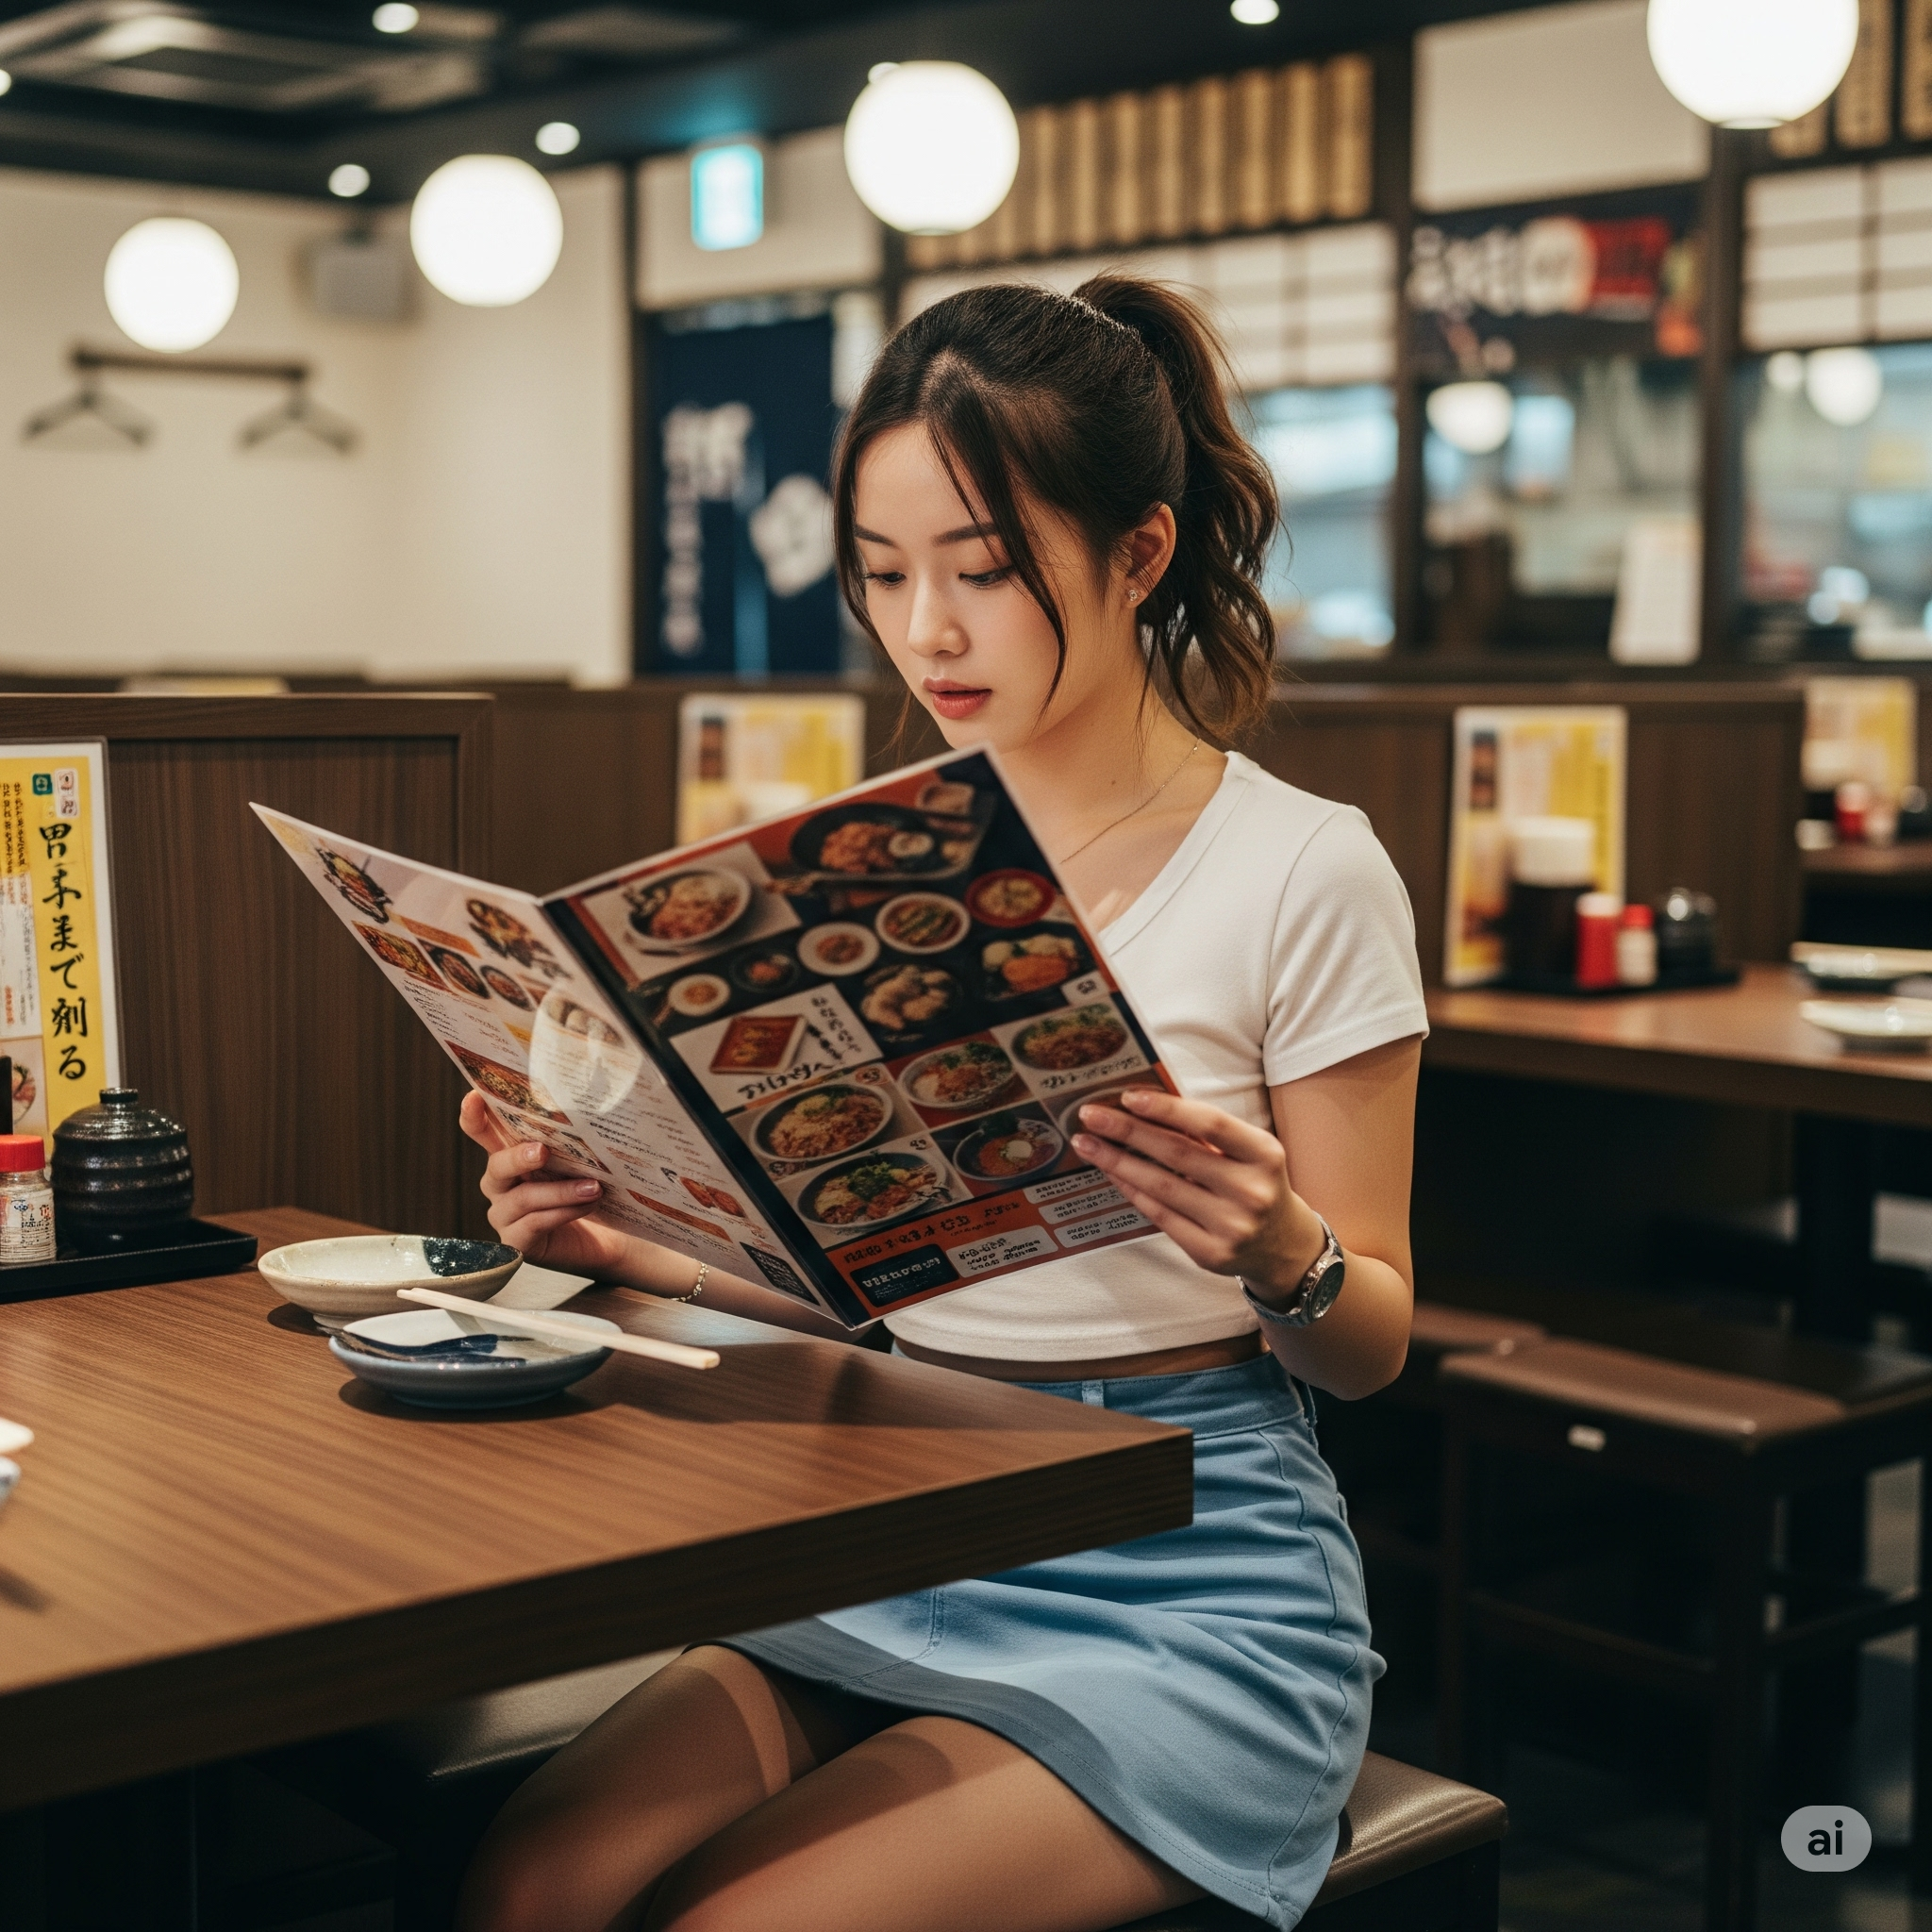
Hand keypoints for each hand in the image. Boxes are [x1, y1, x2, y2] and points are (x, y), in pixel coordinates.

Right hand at [460, 1092, 640, 1278]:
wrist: (606, 1237)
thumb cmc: (588, 1190)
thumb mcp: (581, 1161)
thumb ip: (573, 1141)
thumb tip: (591, 1114)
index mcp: (510, 1157)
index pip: (484, 1134)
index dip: (474, 1118)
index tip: (473, 1098)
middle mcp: (500, 1185)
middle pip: (497, 1166)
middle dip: (519, 1157)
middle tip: (543, 1151)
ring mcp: (504, 1215)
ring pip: (523, 1198)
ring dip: (560, 1191)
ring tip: (593, 1187)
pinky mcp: (517, 1242)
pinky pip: (534, 1224)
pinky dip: (563, 1212)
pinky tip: (587, 1206)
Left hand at [1071, 1087, 1326, 1300]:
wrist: (1282, 1245)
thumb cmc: (1254, 1183)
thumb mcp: (1247, 1153)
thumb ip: (1206, 1133)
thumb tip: (1142, 1107)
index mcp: (1265, 1155)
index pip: (1210, 1123)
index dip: (1166, 1108)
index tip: (1126, 1096)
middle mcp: (1251, 1191)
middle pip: (1177, 1153)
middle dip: (1127, 1131)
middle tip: (1090, 1115)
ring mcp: (1231, 1226)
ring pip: (1161, 1187)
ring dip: (1117, 1161)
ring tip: (1087, 1144)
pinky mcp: (1210, 1253)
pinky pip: (1160, 1215)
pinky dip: (1131, 1190)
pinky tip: (1112, 1172)